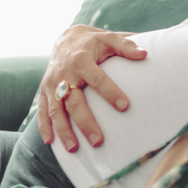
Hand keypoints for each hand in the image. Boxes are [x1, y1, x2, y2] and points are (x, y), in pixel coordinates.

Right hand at [37, 25, 145, 151]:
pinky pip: (42, 110)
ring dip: (63, 130)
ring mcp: (52, 84)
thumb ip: (125, 45)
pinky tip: (51, 142)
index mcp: (82, 59)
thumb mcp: (108, 38)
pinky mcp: (44, 91)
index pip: (97, 79)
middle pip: (74, 101)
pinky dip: (44, 126)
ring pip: (56, 110)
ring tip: (74, 149)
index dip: (110, 92)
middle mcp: (65, 73)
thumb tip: (145, 54)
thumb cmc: (93, 42)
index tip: (125, 106)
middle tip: (98, 141)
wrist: (65, 39)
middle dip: (85, 122)